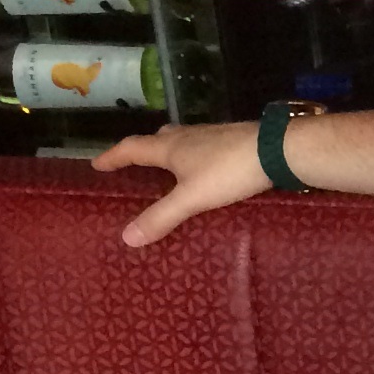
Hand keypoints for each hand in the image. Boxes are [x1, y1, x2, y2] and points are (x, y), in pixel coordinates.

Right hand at [98, 122, 268, 246]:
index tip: (97, 164)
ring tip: (168, 169)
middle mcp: (188, 136)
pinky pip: (205, 147)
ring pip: (183, 141)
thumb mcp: (192, 198)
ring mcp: (213, 135)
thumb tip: (126, 237)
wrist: (277, 149)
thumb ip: (161, 217)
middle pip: (157, 139)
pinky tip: (207, 169)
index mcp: (170, 147)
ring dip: (171, 152)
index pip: (132, 148)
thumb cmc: (229, 170)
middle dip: (143, 151)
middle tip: (134, 164)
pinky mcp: (234, 140)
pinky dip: (196, 157)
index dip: (113, 157)